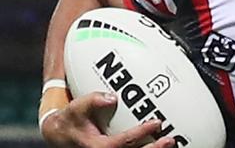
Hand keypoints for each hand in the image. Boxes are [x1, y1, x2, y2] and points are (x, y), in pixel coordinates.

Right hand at [41, 92, 175, 147]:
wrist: (58, 136)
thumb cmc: (70, 121)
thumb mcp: (75, 109)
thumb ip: (91, 101)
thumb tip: (110, 97)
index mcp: (97, 147)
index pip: (123, 142)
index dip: (140, 133)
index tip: (156, 123)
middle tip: (170, 140)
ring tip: (170, 143)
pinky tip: (159, 144)